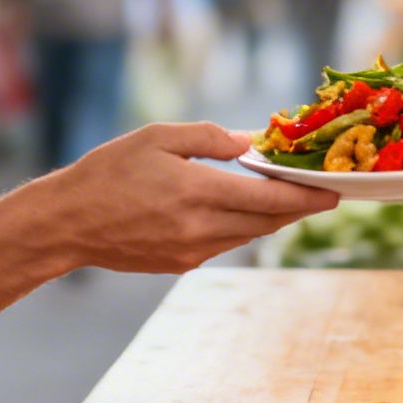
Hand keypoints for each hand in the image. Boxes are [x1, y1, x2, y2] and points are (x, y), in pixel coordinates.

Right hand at [42, 122, 338, 272]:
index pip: (268, 198)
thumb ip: (208, 138)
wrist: (67, 224)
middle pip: (267, 221)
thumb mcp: (157, 138)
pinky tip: (243, 210)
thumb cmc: (108, 172)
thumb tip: (249, 143)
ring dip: (271, 218)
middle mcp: (200, 228)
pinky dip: (241, 226)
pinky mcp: (181, 264)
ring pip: (248, 235)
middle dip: (298, 208)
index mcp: (196, 192)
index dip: (306, 196)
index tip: (335, 191)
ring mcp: (191, 252)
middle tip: (322, 193)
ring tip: (288, 198)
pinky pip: (224, 243)